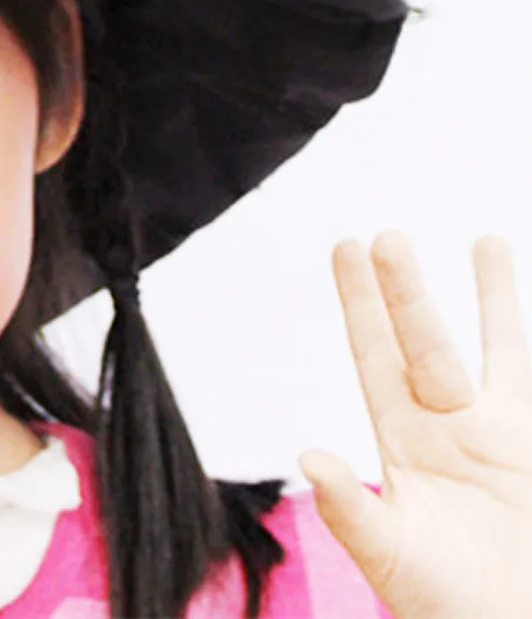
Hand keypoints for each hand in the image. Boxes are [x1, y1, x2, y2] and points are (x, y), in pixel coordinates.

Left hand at [299, 232, 531, 618]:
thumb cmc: (438, 607)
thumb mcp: (388, 556)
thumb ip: (350, 509)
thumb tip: (307, 458)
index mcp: (403, 441)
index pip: (376, 354)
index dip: (361, 303)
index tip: (345, 247)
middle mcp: (450, 427)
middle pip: (426, 342)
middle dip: (407, 292)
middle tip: (387, 234)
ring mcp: (502, 441)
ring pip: (500, 352)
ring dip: (495, 298)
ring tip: (488, 238)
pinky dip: (531, 349)